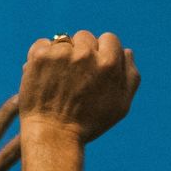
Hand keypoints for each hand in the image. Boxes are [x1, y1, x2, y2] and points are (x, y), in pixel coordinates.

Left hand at [18, 31, 141, 143]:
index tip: (94, 69)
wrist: (53, 134)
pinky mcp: (40, 56)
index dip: (103, 53)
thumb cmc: (89, 122)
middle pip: (86, 37)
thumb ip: (130, 76)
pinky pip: (43, 43)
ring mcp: (61, 54)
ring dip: (62, 54)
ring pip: (64, 40)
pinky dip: (43, 56)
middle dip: (82, 52)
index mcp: (109, 64)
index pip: (110, 39)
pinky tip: (45, 74)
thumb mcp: (121, 105)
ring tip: (59, 77)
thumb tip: (127, 51)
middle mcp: (86, 54)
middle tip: (75, 76)